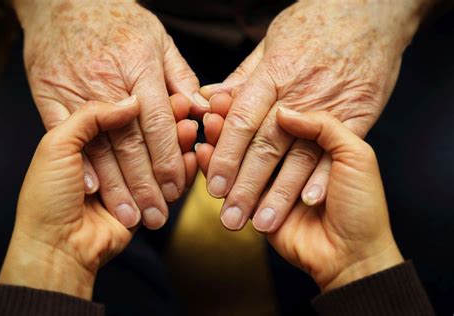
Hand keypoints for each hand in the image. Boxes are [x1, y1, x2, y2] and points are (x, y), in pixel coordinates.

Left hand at [0, 98, 197, 299]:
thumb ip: (90, 117)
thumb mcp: (56, 146)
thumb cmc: (47, 197)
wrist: (56, 246)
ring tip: (191, 130)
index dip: (146, 104)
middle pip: (146, 134)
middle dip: (167, 123)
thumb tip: (130, 103)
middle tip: (187, 110)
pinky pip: (170, 183)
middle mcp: (111, 156)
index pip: (123, 115)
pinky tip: (192, 157)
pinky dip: (183, 170)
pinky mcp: (146, 199)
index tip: (167, 94)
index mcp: (87, 138)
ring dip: (178, 144)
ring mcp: (131, 178)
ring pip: (161, 155)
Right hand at [13, 0, 207, 228]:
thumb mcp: (157, 41)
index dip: (168, 159)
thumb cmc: (117, 21)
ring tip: (130, 215)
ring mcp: (76, 90)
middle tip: (157, 215)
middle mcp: (108, 82)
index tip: (175, 187)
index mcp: (139, 68)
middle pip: (130, 143)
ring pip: (100, 146)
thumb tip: (201, 111)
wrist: (62, 1)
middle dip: (145, 184)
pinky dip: (81, 162)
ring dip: (116, 186)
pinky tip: (94, 189)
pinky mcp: (50, 95)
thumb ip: (180, 78)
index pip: (158, 123)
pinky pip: (65, 135)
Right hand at [197, 108, 402, 290]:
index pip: (277, 116)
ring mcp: (273, 181)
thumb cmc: (363, 205)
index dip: (260, 107)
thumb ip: (323, 127)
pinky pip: (232, 183)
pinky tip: (201, 155)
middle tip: (211, 114)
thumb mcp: (357, 156)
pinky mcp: (258, 203)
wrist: (355, 254)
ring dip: (221, 144)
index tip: (232, 98)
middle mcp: (291, 157)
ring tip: (204, 130)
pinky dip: (214, 169)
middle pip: (255, 135)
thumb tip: (284, 112)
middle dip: (233, 125)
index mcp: (315, 140)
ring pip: (241, 157)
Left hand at [199, 0, 431, 230]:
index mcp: (273, 74)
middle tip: (229, 217)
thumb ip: (242, 77)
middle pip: (266, 145)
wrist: (373, 12)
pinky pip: (338, 149)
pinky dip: (323, 176)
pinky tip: (309, 201)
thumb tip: (212, 100)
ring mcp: (330, 105)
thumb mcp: (272, 43)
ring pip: (299, 155)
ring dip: (279, 193)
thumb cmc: (316, 24)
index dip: (225, 155)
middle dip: (245, 185)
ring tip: (262, 222)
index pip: (242, 120)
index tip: (212, 185)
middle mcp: (299, 93)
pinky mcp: (358, 114)